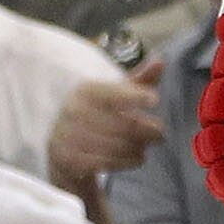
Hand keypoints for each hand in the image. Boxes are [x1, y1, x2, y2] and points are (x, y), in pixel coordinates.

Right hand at [47, 73, 163, 217]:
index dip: (137, 96)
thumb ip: (139, 81)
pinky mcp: (71, 159)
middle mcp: (75, 111)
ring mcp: (70, 136)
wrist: (63, 147)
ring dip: (140, 147)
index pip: (114, 92)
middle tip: (159, 133)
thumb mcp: (116, 95)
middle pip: (125, 124)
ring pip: (121, 145)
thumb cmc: (97, 116)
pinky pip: (110, 163)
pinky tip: (135, 156)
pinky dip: (129, 161)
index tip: (154, 100)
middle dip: (149, 130)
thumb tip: (161, 61)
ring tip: (143, 146)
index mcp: (86, 91)